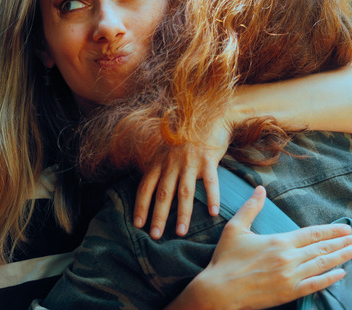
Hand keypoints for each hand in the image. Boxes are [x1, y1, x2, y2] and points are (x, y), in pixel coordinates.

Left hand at [133, 117, 231, 237]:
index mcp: (160, 160)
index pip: (146, 186)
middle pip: (163, 193)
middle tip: (155, 236)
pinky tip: (214, 213)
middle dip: (158, 216)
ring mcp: (190, 161)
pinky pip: (211, 183)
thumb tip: (153, 186)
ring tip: (180, 233)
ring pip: (184, 192)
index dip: (141, 206)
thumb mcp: (169, 148)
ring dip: (182, 214)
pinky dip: (212, 198)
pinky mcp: (209, 160)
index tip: (138, 224)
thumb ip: (161, 165)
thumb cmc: (189, 135)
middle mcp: (172, 162)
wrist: (211, 116)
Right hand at [173, 186, 351, 309]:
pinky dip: (330, 279)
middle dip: (343, 243)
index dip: (331, 230)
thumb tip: (259, 189)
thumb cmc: (225, 260)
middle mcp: (289, 258)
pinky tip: (341, 273)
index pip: (312, 233)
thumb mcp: (235, 229)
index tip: (346, 228)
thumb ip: (251, 208)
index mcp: (279, 241)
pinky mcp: (288, 292)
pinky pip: (315, 285)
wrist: (218, 291)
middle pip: (322, 248)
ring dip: (342, 257)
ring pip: (322, 264)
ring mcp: (291, 277)